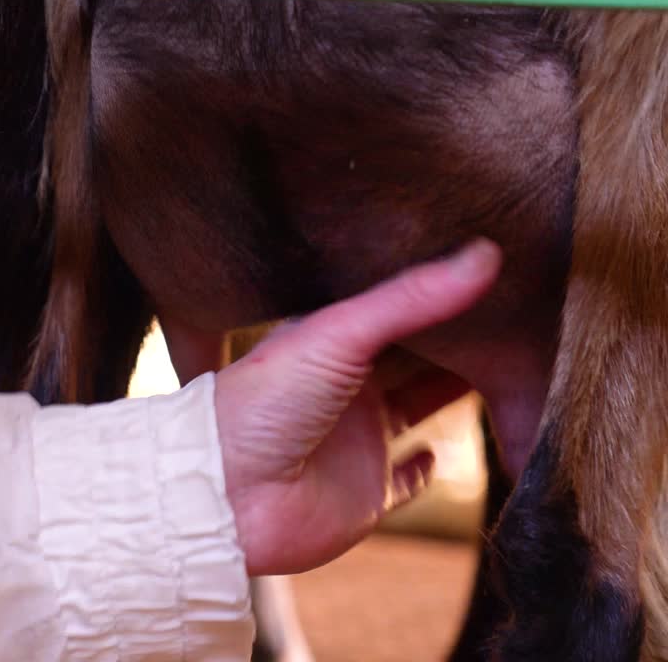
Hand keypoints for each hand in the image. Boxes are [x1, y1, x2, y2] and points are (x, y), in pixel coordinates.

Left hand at [164, 238, 501, 575]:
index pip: (401, 311)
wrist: (223, 495)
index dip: (443, 295)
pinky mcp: (364, 496)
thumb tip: (486, 253)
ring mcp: (356, 442)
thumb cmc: (259, 404)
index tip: (499, 269)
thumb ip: (409, 300)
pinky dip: (427, 468)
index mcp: (333, 342)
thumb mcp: (336, 336)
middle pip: (420, 359)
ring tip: (518, 372)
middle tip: (527, 318)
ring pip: (422, 411)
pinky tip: (450, 452)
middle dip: (464, 343)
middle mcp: (348, 389)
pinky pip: (405, 479)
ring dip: (462, 399)